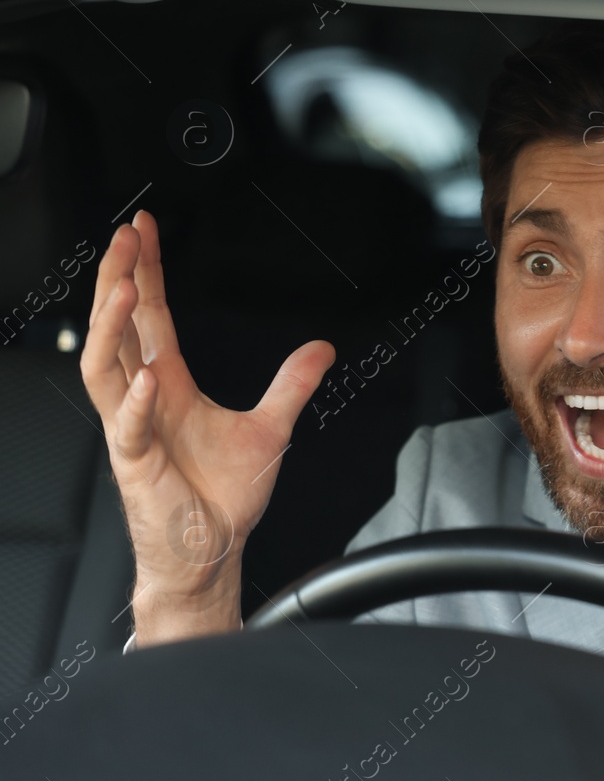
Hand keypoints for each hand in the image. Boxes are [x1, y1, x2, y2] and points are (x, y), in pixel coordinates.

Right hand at [81, 211, 334, 644]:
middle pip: (118, 329)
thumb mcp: (270, 428)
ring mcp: (133, 431)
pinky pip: (127, 429)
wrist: (211, 550)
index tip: (142, 230)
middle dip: (117, 280)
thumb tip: (321, 349)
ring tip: (125, 287)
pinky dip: (135, 404)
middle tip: (124, 237)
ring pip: (104, 368)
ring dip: (112, 327)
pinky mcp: (136, 465)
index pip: (151, 317)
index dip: (147, 272)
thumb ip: (292, 386)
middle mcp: (142, 401)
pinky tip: (146, 377)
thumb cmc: (224, 496)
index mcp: (168, 385)